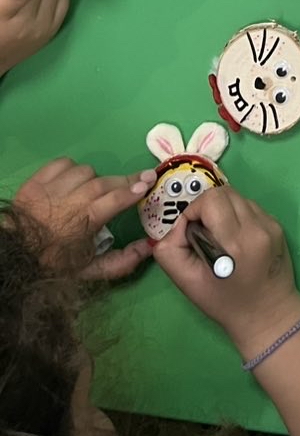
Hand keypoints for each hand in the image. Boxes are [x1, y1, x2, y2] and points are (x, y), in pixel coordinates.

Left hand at [14, 156, 156, 277]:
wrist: (15, 256)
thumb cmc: (54, 264)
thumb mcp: (88, 271)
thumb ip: (120, 262)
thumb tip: (148, 248)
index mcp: (84, 223)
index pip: (114, 199)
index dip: (133, 190)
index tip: (149, 182)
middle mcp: (70, 201)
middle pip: (104, 183)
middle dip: (125, 180)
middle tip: (142, 178)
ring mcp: (52, 188)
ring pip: (85, 172)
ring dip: (95, 179)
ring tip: (95, 190)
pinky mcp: (36, 181)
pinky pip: (62, 164)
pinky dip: (72, 169)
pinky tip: (73, 181)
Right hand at [154, 185, 299, 357]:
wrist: (267, 315)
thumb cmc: (224, 303)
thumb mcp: (187, 282)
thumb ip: (170, 250)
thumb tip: (178, 224)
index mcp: (234, 243)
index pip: (210, 200)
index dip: (194, 211)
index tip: (192, 232)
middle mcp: (256, 228)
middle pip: (224, 193)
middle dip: (207, 207)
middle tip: (205, 232)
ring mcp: (270, 224)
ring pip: (237, 197)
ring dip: (224, 210)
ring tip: (222, 236)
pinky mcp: (277, 225)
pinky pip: (250, 207)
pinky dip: (238, 216)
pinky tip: (238, 239)